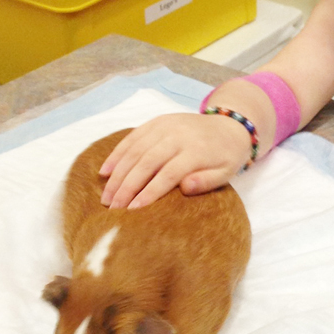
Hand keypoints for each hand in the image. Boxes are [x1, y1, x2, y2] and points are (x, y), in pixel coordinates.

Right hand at [99, 113, 252, 208]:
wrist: (229, 125)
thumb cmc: (226, 156)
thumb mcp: (226, 172)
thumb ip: (207, 181)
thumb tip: (184, 188)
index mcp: (196, 150)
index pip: (168, 174)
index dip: (149, 192)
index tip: (132, 211)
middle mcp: (178, 135)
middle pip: (146, 162)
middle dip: (126, 187)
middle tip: (112, 209)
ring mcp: (166, 125)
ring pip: (135, 150)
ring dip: (117, 174)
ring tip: (106, 198)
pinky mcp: (157, 121)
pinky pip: (133, 137)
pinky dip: (117, 154)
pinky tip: (105, 172)